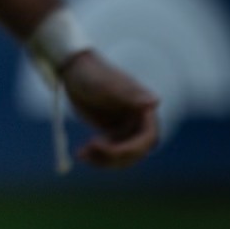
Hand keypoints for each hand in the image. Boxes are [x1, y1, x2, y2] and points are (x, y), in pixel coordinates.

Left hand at [59, 50, 159, 168]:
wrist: (73, 70)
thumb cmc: (91, 74)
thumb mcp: (107, 85)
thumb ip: (130, 95)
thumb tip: (156, 101)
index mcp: (143, 107)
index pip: (148, 138)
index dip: (133, 149)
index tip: (111, 151)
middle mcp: (138, 119)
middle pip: (136, 151)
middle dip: (115, 156)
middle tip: (92, 148)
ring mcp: (126, 127)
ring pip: (121, 155)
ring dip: (104, 159)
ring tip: (83, 153)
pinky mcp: (113, 132)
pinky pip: (110, 152)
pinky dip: (97, 156)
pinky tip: (81, 154)